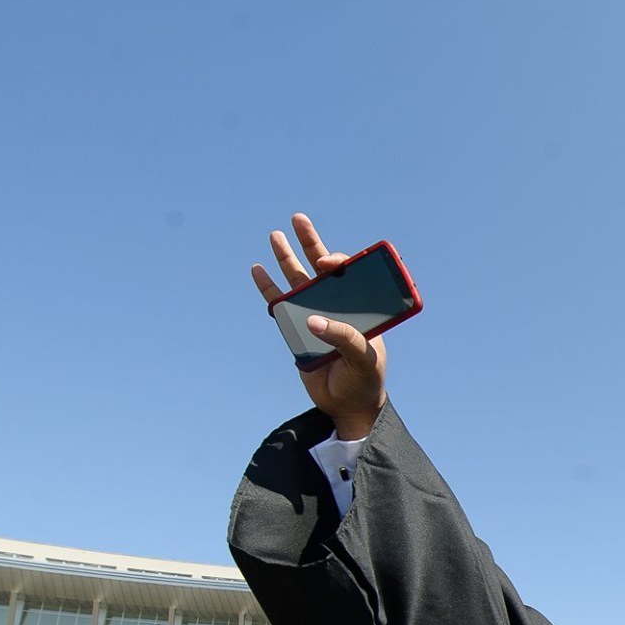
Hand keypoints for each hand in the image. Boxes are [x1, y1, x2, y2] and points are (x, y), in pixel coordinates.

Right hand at [252, 213, 389, 439]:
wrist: (348, 406)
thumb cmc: (365, 380)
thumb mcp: (363, 359)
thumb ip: (344, 338)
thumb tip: (313, 320)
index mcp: (360, 307)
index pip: (349, 274)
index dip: (337, 262)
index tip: (326, 262)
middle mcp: (337, 306)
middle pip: (322, 268)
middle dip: (310, 242)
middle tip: (299, 218)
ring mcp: (315, 315)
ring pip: (298, 280)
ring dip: (287, 258)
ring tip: (275, 234)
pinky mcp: (297, 330)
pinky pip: (280, 304)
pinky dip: (268, 287)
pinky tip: (258, 270)